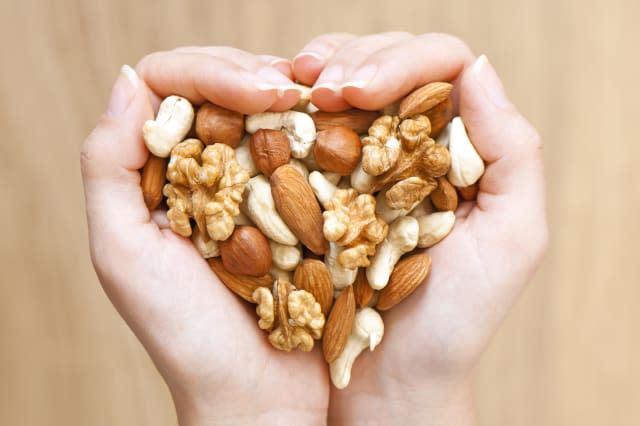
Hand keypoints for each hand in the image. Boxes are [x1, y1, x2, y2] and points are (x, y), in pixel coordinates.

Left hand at [81, 48, 328, 425]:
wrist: (259, 394)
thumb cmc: (186, 337)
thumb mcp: (124, 254)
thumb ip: (108, 167)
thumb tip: (128, 80)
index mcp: (157, 175)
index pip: (168, 86)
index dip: (209, 73)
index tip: (258, 93)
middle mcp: (204, 172)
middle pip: (220, 88)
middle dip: (254, 76)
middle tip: (291, 88)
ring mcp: (255, 186)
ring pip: (267, 111)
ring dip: (292, 96)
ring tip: (321, 99)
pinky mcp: (297, 207)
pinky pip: (306, 149)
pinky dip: (323, 130)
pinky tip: (338, 127)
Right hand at [293, 33, 547, 424]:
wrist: (387, 382)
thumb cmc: (453, 323)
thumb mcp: (511, 240)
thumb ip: (512, 152)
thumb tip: (478, 68)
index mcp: (459, 148)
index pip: (440, 65)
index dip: (399, 61)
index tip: (355, 92)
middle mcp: (410, 145)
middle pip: (387, 61)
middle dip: (350, 61)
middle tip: (315, 88)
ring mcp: (360, 163)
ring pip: (342, 84)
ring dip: (314, 75)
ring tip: (293, 90)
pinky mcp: (318, 186)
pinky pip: (304, 129)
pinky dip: (286, 110)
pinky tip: (275, 111)